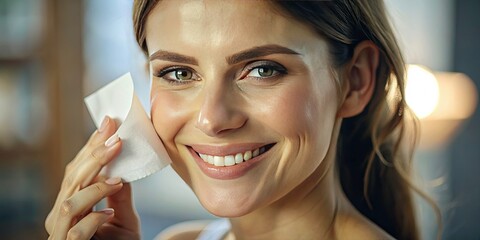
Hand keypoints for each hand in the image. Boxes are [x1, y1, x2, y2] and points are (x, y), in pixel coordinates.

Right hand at [45, 116, 139, 239]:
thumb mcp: (124, 217)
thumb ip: (120, 193)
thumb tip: (125, 164)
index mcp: (72, 202)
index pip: (79, 169)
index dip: (92, 145)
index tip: (110, 123)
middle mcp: (61, 215)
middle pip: (72, 179)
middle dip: (94, 156)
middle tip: (115, 136)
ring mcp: (61, 232)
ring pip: (69, 202)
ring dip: (94, 185)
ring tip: (118, 176)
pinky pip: (75, 233)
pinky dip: (93, 219)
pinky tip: (110, 211)